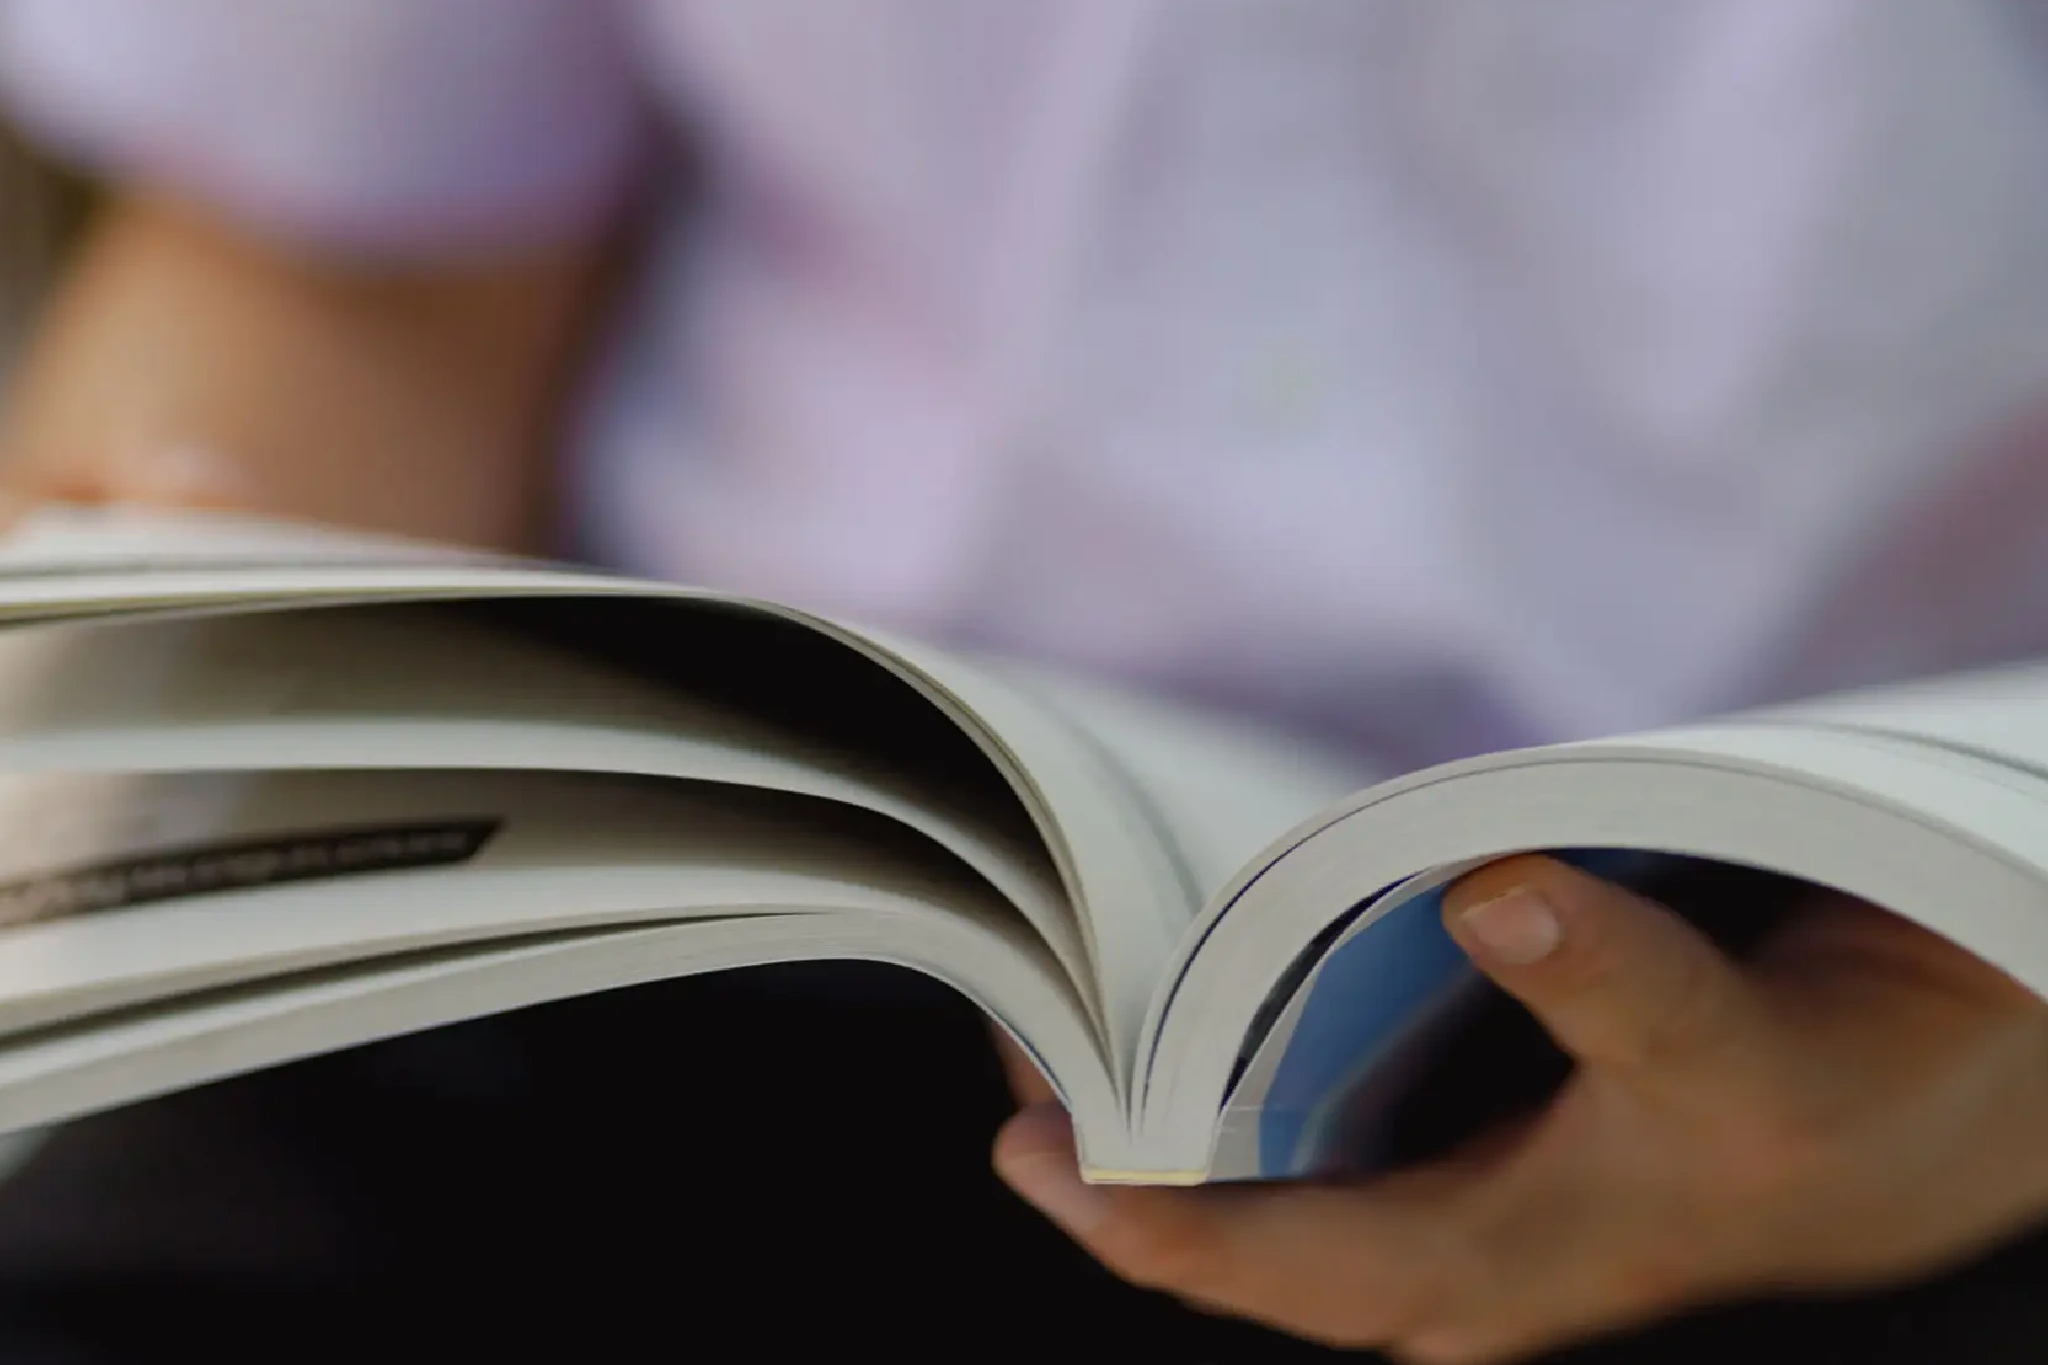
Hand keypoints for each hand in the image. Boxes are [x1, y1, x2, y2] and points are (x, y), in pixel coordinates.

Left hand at [994, 855, 2047, 1361]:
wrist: (1902, 1112)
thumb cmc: (1823, 1102)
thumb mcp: (1742, 1052)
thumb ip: (1627, 988)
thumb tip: (1493, 896)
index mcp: (1492, 1265)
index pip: (1275, 1267)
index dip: (1143, 1224)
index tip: (1025, 1139)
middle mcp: (1442, 1252)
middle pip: (1232, 1226)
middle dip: (1108, 1145)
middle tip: (1012, 1010)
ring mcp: (1442, 1196)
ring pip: (1256, 1169)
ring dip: (1155, 1093)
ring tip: (1063, 987)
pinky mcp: (1453, 1133)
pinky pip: (1300, 1109)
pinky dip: (1226, 1050)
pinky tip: (1183, 974)